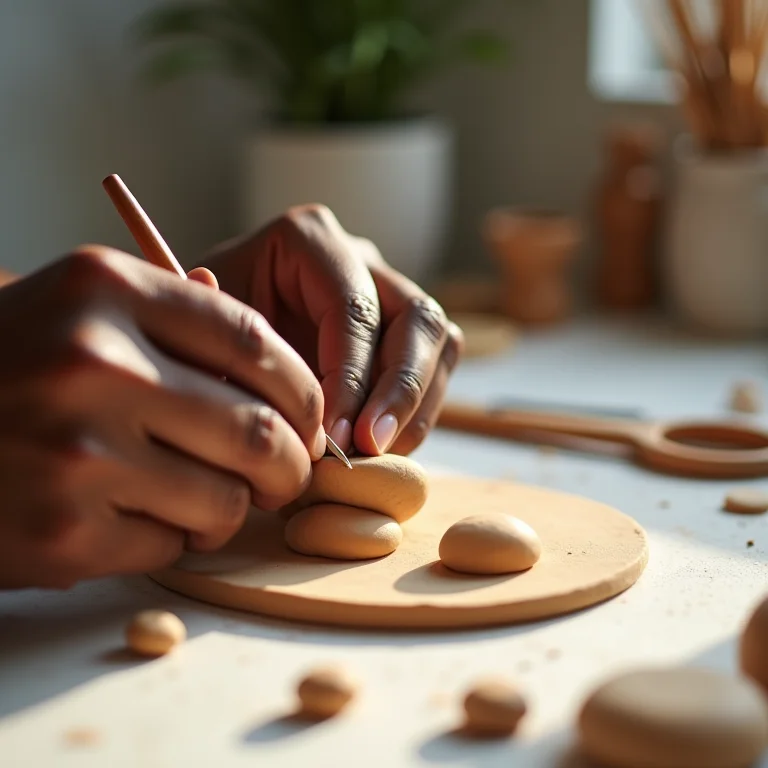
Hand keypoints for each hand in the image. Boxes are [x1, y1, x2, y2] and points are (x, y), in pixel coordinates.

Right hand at [0, 246, 323, 588]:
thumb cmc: (14, 365)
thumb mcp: (84, 309)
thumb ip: (178, 324)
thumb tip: (282, 369)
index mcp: (107, 291)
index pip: (254, 341)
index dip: (302, 389)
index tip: (309, 416)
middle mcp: (94, 365)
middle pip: (257, 430)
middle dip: (291, 464)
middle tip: (288, 472)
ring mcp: (76, 453)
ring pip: (226, 501)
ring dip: (231, 506)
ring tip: (202, 493)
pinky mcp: (62, 533)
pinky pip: (172, 547)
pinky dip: (174, 538)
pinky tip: (136, 515)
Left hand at [204, 205, 463, 456]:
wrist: (217, 337)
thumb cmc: (203, 329)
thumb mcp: (195, 327)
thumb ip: (217, 339)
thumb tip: (247, 336)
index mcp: (307, 239)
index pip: (352, 308)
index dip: (350, 377)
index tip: (330, 437)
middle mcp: (360, 257)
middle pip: (416, 317)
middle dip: (399, 390)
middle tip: (368, 448)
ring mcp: (389, 291)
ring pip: (438, 341)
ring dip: (416, 406)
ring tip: (376, 455)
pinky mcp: (403, 331)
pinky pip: (436, 367)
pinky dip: (417, 413)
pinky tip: (381, 448)